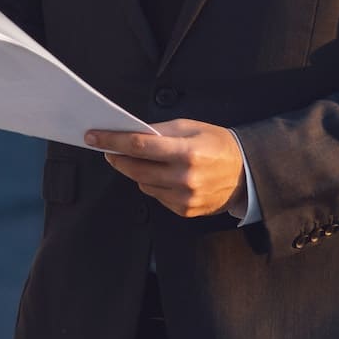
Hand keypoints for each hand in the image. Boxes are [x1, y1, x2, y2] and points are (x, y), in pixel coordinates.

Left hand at [90, 119, 246, 217]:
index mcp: (186, 152)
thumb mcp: (191, 127)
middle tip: (106, 148)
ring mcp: (184, 197)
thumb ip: (160, 130)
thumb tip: (129, 132)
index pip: (139, 146)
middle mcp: (184, 177)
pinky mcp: (184, 210)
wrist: (246, 173)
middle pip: (135, 169)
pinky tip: (161, 175)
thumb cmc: (217, 144)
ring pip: (142, 185)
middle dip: (117, 157)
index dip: (112, 141)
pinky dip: (152, 185)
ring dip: (135, 172)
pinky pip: (155, 196)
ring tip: (139, 160)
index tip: (92, 137)